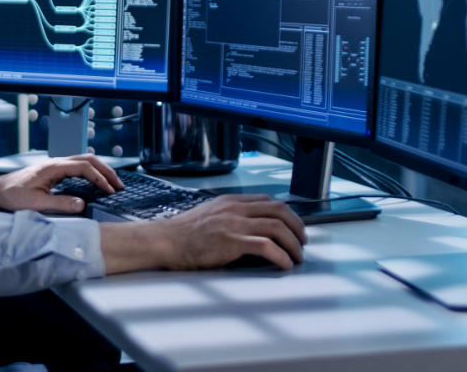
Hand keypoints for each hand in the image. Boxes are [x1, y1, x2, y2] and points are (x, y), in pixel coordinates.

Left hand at [0, 154, 123, 212]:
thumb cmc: (12, 196)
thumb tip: (82, 204)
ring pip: (84, 161)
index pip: (84, 168)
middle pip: (88, 160)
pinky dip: (91, 173)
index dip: (100, 179)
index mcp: (53, 167)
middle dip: (106, 171)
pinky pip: (77, 167)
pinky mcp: (53, 171)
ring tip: (112, 183)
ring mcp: (54, 165)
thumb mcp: (36, 204)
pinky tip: (95, 183)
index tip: (110, 191)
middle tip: (120, 185)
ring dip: (100, 170)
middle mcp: (55, 163)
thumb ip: (60, 204)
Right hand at [101, 195, 307, 272]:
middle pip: (279, 211)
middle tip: (303, 242)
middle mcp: (235, 209)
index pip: (269, 201)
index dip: (287, 214)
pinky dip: (281, 256)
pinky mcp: (231, 242)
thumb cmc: (183, 233)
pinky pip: (266, 246)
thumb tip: (250, 230)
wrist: (164, 240)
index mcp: (231, 202)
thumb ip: (230, 217)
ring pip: (277, 227)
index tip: (293, 228)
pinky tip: (284, 264)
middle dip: (297, 227)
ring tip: (297, 257)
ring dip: (293, 244)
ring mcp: (234, 224)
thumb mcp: (209, 215)